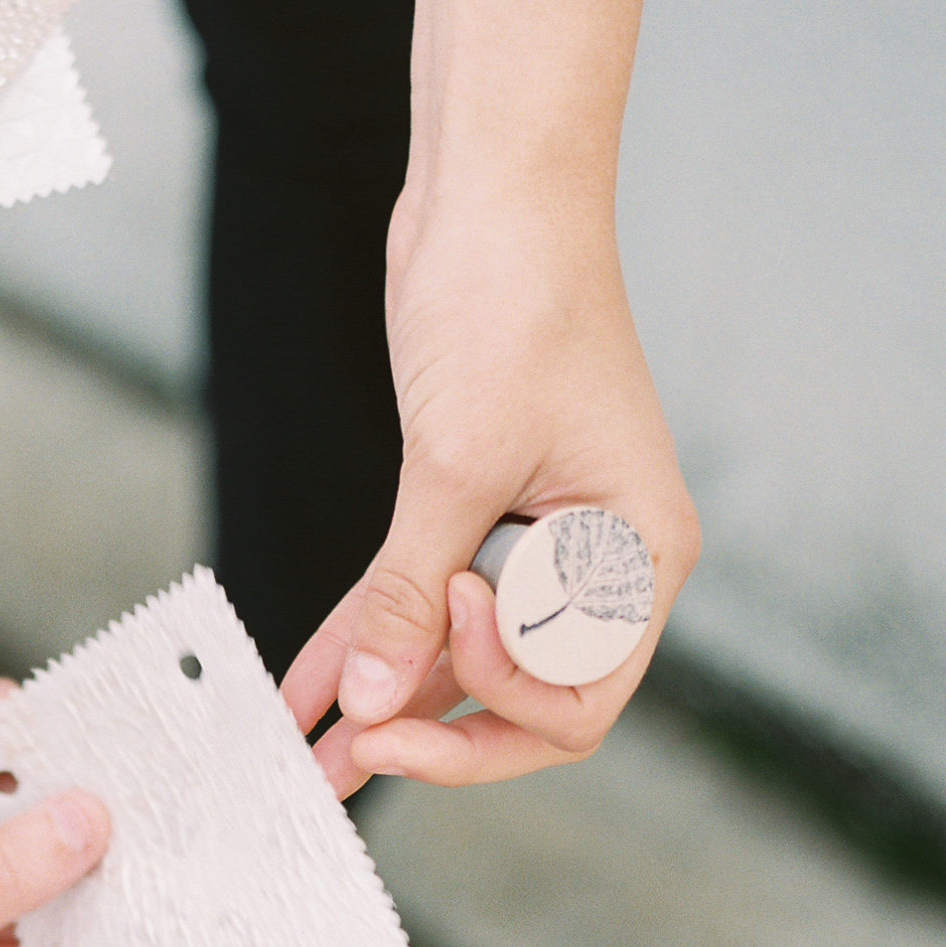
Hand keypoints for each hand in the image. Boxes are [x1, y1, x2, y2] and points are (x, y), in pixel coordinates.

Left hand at [286, 204, 697, 797]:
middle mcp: (598, 562)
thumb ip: (410, 593)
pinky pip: (418, 603)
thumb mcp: (456, 464)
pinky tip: (309, 687)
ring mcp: (536, 544)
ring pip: (460, 660)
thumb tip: (372, 703)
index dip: (495, 706)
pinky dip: (368, 639)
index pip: (577, 700)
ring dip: (387, 703)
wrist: (493, 186)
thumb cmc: (514, 300)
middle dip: (436, 734)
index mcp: (636, 555)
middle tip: (351, 760)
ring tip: (311, 758)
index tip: (424, 646)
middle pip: (523, 701)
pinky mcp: (473, 512)